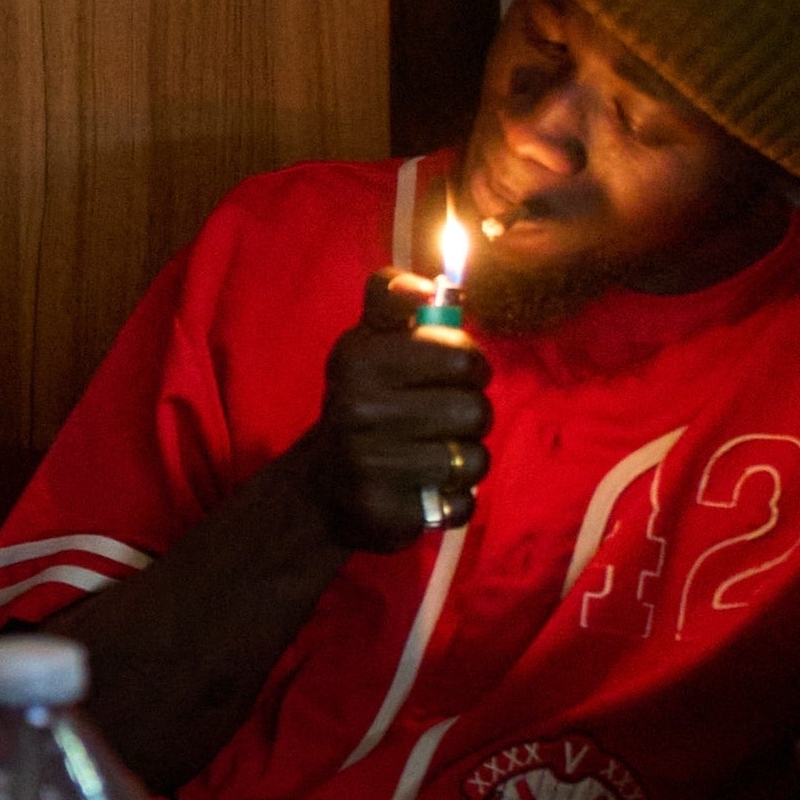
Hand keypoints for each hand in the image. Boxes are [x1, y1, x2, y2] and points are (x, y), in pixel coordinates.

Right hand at [303, 281, 489, 547]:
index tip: (451, 369)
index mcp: (358, 358)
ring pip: (475, 459)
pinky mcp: (388, 513)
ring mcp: (370, 464)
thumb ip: (391, 299)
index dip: (467, 361)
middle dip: (470, 412)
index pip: (459, 354)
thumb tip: (424, 285)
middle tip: (444, 416)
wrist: (323, 486)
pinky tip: (430, 489)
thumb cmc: (362, 401)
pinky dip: (456, 499)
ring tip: (437, 454)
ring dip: (466, 458)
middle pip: (475, 409)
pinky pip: (463, 504)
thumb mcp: (367, 341)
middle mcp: (358, 409)